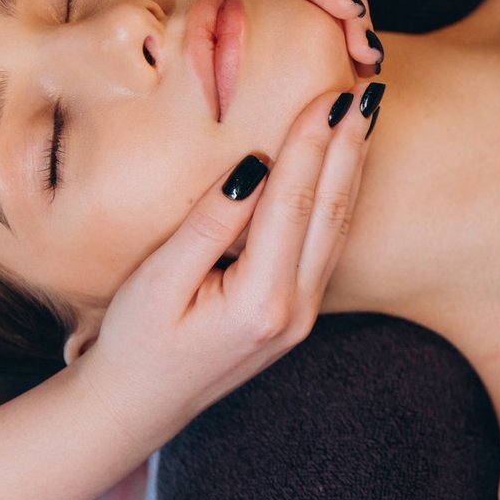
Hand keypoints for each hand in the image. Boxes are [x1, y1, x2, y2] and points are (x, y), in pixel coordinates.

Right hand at [77, 82, 382, 436]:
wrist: (136, 408)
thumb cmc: (134, 344)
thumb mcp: (157, 281)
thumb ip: (209, 226)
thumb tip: (255, 167)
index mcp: (260, 302)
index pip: (294, 205)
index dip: (312, 145)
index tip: (328, 95)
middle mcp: (294, 311)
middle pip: (330, 212)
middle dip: (348, 148)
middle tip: (366, 92)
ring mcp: (302, 316)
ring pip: (337, 228)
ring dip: (352, 169)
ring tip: (365, 117)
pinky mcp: (298, 314)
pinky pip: (327, 246)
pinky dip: (339, 199)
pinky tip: (346, 166)